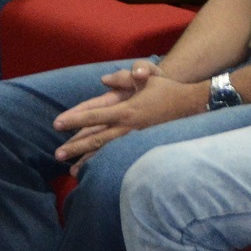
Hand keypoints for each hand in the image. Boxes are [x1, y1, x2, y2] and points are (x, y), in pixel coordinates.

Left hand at [51, 67, 206, 163]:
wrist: (193, 106)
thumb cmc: (167, 90)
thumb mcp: (146, 78)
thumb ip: (123, 78)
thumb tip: (103, 79)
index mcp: (126, 110)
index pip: (94, 116)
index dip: (75, 120)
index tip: (57, 124)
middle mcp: (128, 127)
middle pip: (96, 140)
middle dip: (75, 148)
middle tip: (57, 155)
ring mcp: (135, 140)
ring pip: (107, 153)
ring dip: (88, 162)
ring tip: (72, 172)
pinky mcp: (142, 148)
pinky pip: (120, 157)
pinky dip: (106, 165)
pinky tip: (96, 172)